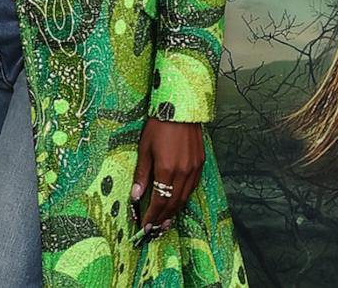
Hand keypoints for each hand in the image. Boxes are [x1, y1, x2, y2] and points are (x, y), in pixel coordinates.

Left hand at [131, 118, 203, 239]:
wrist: (181, 108)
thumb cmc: (158, 126)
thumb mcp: (144, 148)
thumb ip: (142, 174)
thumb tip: (136, 196)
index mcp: (167, 169)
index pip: (160, 201)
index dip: (153, 215)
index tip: (145, 226)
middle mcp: (184, 172)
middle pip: (174, 203)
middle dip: (164, 218)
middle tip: (155, 229)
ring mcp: (195, 169)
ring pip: (185, 197)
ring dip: (175, 211)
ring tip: (166, 221)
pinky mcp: (201, 163)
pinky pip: (193, 187)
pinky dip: (184, 198)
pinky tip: (178, 201)